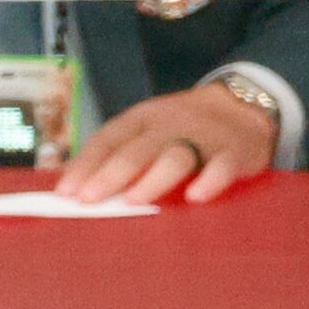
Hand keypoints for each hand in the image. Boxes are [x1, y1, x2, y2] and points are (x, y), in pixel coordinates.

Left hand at [56, 82, 278, 207]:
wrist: (243, 107)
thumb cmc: (183, 130)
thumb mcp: (148, 131)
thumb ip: (118, 155)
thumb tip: (74, 189)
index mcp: (142, 119)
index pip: (109, 138)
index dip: (86, 164)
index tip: (66, 191)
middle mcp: (168, 125)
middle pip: (138, 148)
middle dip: (111, 173)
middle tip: (89, 200)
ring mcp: (202, 138)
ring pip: (175, 156)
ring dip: (153, 178)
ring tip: (133, 201)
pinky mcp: (233, 152)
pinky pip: (222, 165)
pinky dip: (210, 180)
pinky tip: (196, 197)